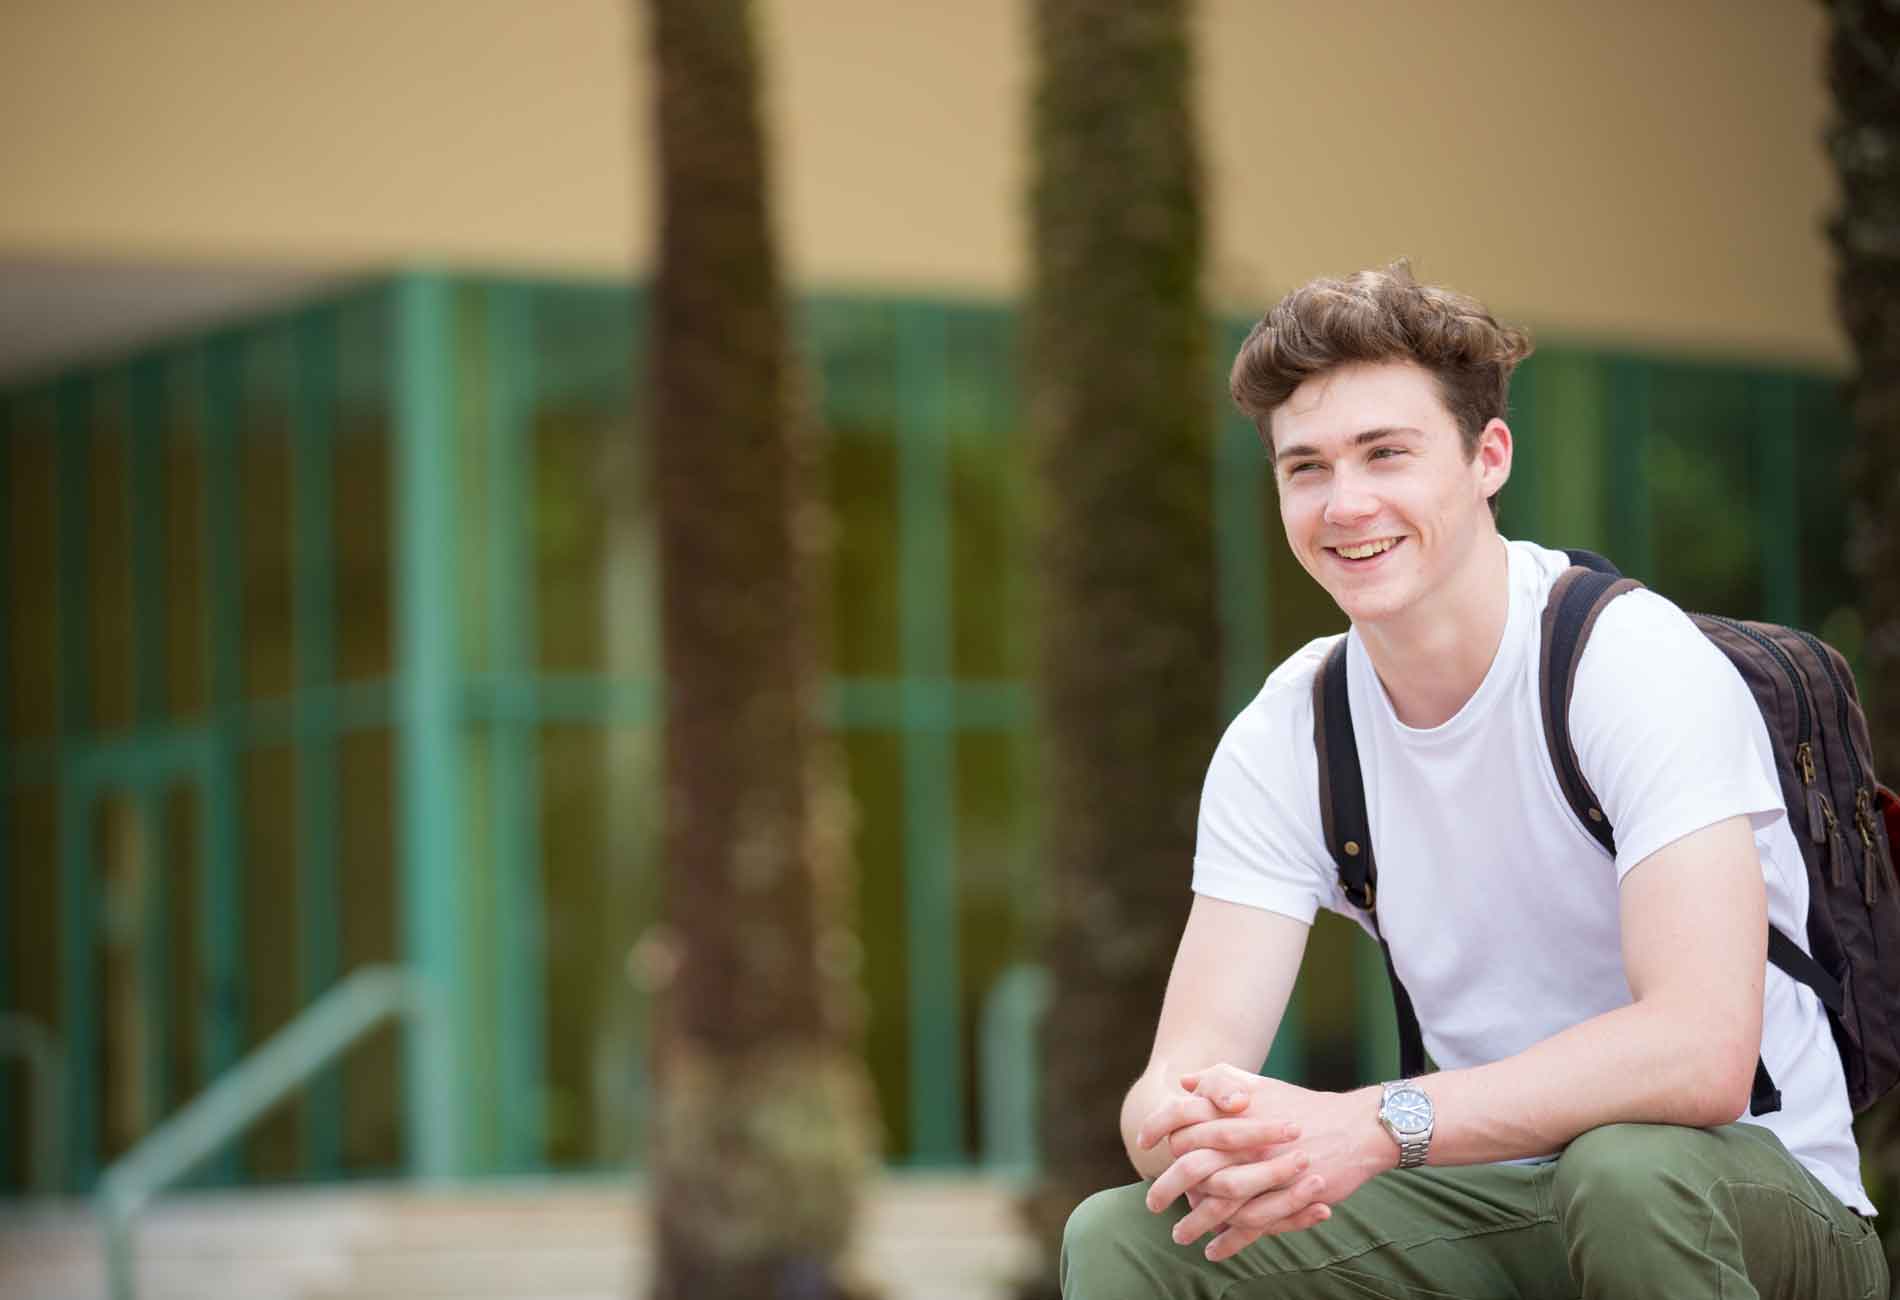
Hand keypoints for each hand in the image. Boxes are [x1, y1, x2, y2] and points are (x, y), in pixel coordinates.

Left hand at [1155, 1064, 1390, 1259]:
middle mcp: (1247, 1138)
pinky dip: (1230, 1241)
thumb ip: (1219, 1080)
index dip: (1157, 1132)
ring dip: (1196, 1222)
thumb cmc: (1301, 1106)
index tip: (1143, 1145)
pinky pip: (1252, 1224)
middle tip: (1152, 1204)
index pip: (1182, 1119)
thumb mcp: (1259, 1083)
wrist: (1354, 1127)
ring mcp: (1268, 1169)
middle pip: (1194, 1166)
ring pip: (1220, 1201)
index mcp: (1236, 1109)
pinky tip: (1214, 1250)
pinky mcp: (1288, 1196)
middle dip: (1167, 1187)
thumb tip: (1183, 1083)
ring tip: (1180, 1236)